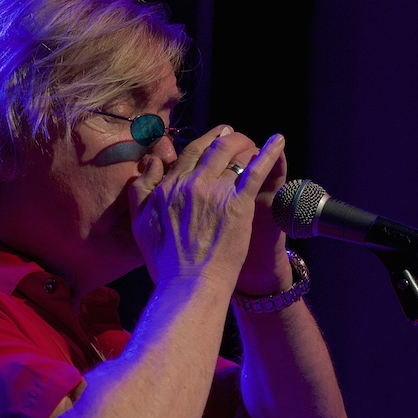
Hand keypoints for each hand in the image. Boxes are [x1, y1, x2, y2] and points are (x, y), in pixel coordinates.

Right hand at [128, 125, 284, 290]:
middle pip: (210, 148)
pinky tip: (278, 142)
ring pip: (233, 154)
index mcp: (168, 186)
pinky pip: (256, 170)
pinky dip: (269, 152)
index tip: (210, 139)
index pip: (187, 154)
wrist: (188, 284)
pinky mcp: (239, 203)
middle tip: (232, 133)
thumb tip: (151, 162)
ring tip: (252, 142)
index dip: (202, 143)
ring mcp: (215, 191)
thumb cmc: (165, 262)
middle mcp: (190, 182)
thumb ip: (141, 189)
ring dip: (244, 143)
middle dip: (224, 136)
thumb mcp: (140, 222)